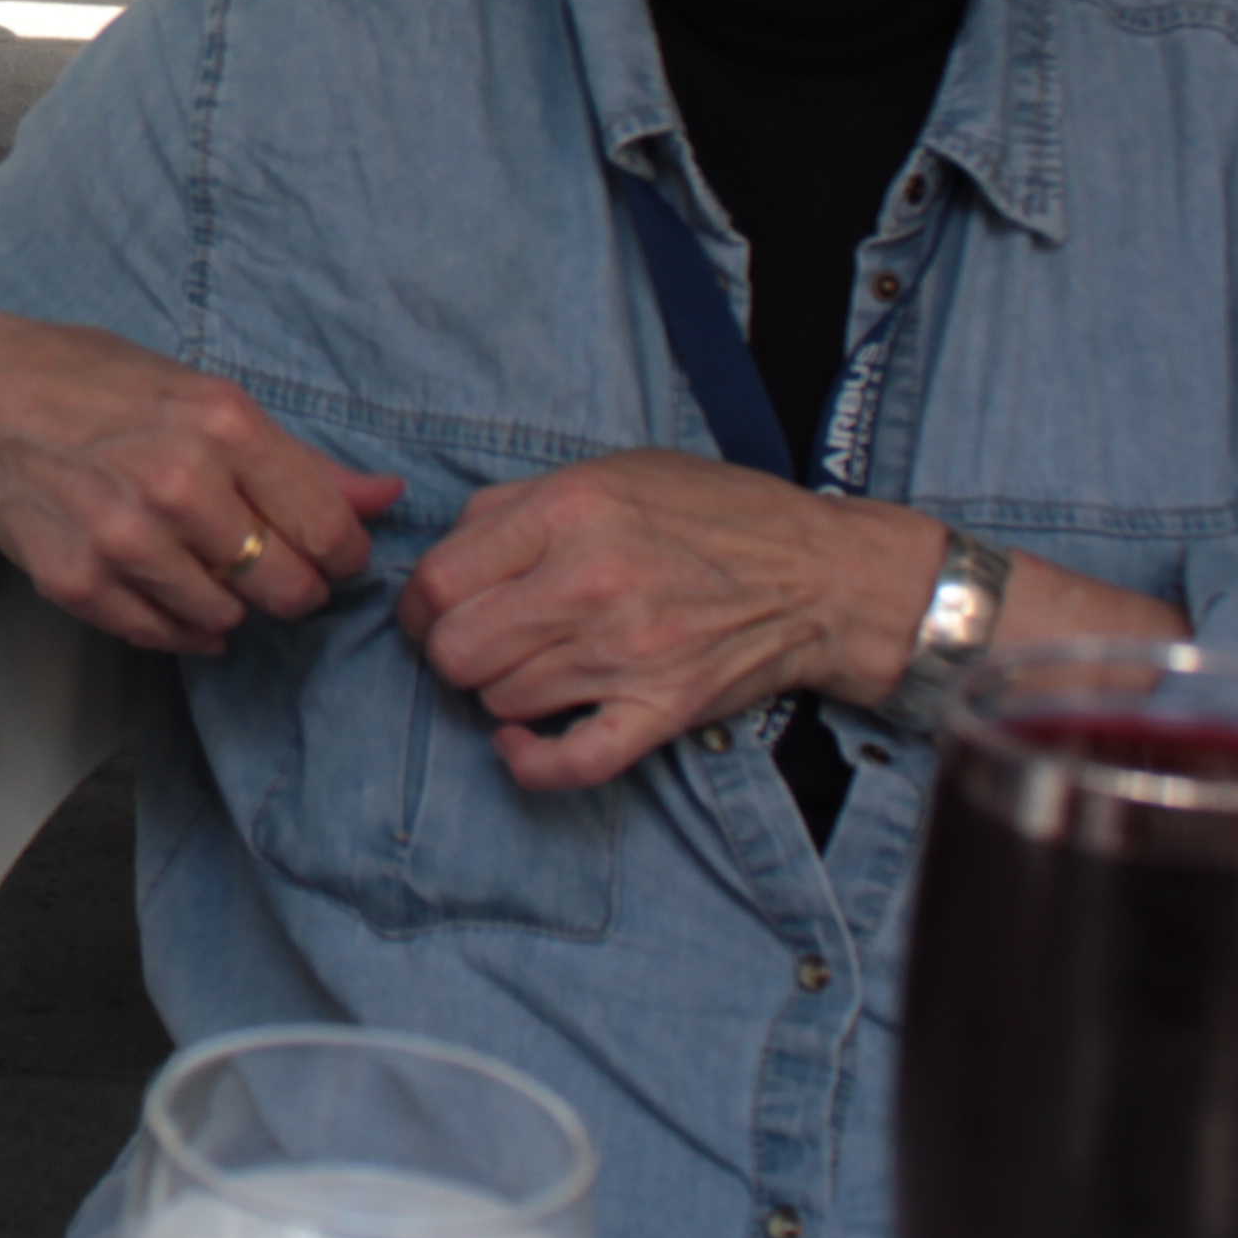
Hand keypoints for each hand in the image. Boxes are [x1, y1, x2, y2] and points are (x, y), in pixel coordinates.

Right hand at [0, 313, 402, 652]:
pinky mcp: (79, 581)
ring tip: (201, 560)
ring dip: (229, 601)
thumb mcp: (203, 396)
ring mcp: (125, 539)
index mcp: (223, 424)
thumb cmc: (93, 383)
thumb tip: (387, 497)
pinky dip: (178, 625)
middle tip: (268, 562)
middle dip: (292, 584)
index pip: (329, 529)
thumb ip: (299, 459)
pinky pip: (162, 636)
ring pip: (228, 617)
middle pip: (289, 587)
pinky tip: (168, 587)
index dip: (342, 550)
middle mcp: (178, 484)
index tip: (329, 548)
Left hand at [403, 454, 940, 790]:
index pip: (438, 581)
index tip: (435, 611)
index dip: (420, 605)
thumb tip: (445, 554)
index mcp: (567, 512)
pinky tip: (521, 747)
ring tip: (532, 667)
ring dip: (500, 691)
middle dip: (451, 651)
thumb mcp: (608, 472)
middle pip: (455, 650)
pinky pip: (572, 763)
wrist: (817, 573)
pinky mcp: (659, 710)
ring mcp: (626, 653)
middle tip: (479, 642)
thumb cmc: (709, 515)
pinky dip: (533, 765)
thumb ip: (516, 505)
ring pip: (500, 700)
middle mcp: (589, 582)